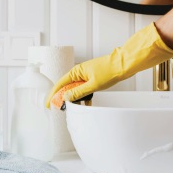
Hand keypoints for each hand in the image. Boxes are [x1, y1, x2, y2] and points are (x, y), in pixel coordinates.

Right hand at [46, 22, 172, 107]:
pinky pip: (84, 90)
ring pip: (76, 90)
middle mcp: (79, 73)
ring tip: (73, 108)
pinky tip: (86, 105)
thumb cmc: (109, 70)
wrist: (124, 64)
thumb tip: (66, 98)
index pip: (60, 84)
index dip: (53, 95)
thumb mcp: (93, 85)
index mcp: (76, 72)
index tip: (49, 104)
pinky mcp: (92, 79)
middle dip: (62, 98)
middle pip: (66, 88)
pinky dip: (84, 97)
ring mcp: (86, 76)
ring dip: (74, 99)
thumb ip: (79, 92)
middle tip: (59, 108)